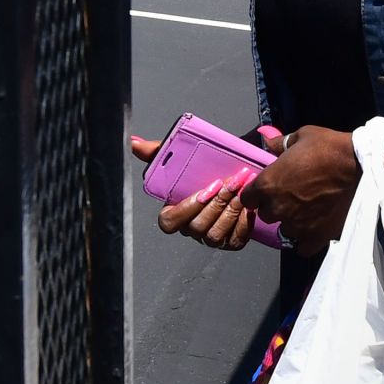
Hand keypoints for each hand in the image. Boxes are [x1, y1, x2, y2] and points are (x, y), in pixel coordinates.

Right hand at [130, 127, 281, 250]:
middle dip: (216, 204)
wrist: (239, 175)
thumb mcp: (183, 156)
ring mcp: (210, 238)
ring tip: (242, 190)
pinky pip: (235, 240)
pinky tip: (249, 206)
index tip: (206, 189)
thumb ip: (157, 152)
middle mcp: (191, 229)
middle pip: (196, 227)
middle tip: (231, 183)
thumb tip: (134, 142)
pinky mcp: (231, 241)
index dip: (187, 208)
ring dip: (230, 211)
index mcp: (175, 212)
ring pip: (215, 235)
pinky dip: (243, 223)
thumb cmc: (207, 168)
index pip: (169, 222)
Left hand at [240, 125, 360, 245]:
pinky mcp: (317, 236)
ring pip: (285, 230)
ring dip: (292, 222)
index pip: (248, 198)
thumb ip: (280, 144)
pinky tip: (315, 229)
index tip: (268, 188)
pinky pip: (304, 248)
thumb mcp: (302, 136)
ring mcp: (297, 225)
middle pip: (266, 215)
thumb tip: (266, 139)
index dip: (257, 193)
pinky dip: (307, 240)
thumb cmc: (328, 147)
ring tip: (308, 212)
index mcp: (268, 184)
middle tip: (292, 197)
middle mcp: (278, 208)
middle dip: (275, 207)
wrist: (360, 166)